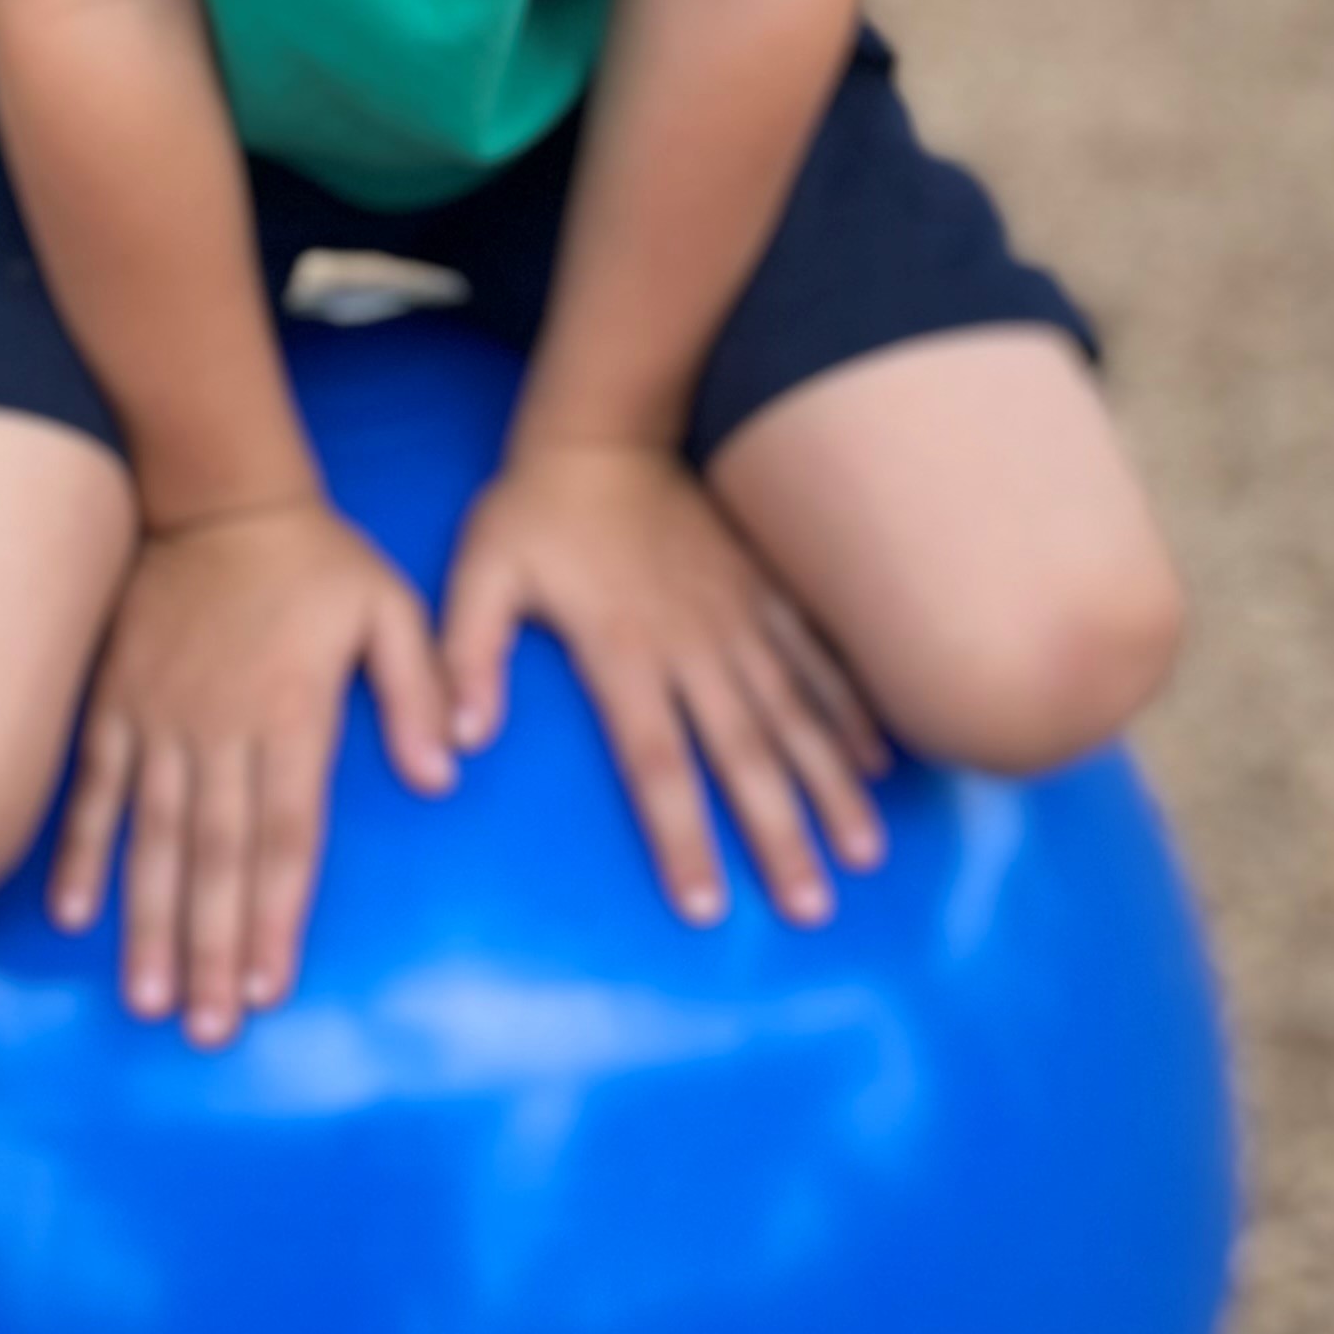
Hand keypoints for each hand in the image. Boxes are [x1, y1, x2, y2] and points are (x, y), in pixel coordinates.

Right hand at [48, 497, 454, 1045]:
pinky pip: (93, 786)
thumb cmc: (316, 559)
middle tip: (205, 1032)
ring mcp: (159, 719)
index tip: (269, 990)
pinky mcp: (115, 702)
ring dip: (150, 922)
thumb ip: (418, 691)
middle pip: (218, 857)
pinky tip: (74, 914)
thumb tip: (446, 775)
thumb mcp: (390, 609)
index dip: (277, 916)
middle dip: (213, 949)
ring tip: (147, 999)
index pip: (287, 836)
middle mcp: (220, 730)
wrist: (219, 490)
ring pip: (153, 837)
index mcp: (291, 715)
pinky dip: (82, 849)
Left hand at [441, 437, 889, 927]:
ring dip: (831, 785)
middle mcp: (694, 643)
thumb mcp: (481, 571)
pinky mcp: (763, 589)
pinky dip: (849, 708)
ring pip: (796, 712)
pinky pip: (817, 656)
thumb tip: (457, 742)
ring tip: (865, 853)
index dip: (682, 835)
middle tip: (814, 909)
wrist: (604, 424)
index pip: (655, 761)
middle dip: (782, 834)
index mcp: (623, 649)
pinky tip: (876, 759)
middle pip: (744, 753)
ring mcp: (738, 616)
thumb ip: (467, 653)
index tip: (708, 907)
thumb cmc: (534, 507)